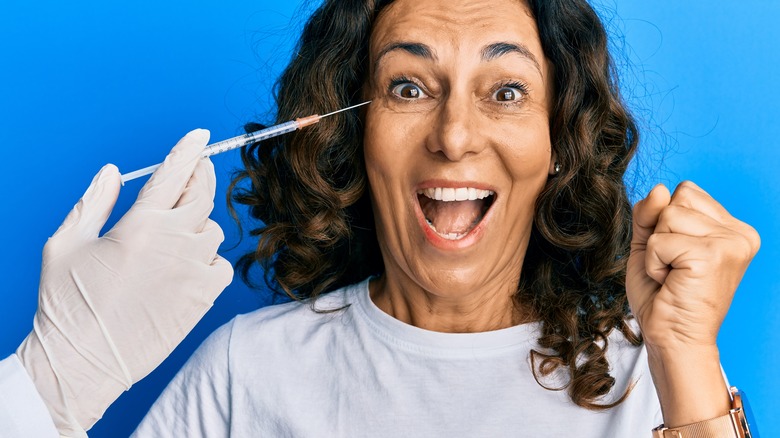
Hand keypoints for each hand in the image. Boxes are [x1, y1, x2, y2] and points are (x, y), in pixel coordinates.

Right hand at [16, 129, 233, 436]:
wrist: (84, 362)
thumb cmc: (67, 304)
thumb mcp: (65, 244)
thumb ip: (94, 202)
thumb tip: (113, 171)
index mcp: (140, 223)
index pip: (174, 173)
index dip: (188, 150)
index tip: (200, 136)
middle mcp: (175, 241)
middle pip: (204, 194)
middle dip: (202, 176)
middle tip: (197, 171)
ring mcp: (194, 270)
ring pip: (214, 231)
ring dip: (200, 225)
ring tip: (177, 234)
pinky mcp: (204, 298)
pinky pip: (222, 266)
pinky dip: (211, 261)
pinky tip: (190, 266)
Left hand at [626, 181, 759, 425]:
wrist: (671, 339)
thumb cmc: (662, 296)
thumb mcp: (650, 245)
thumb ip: (650, 214)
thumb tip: (659, 188)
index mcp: (731, 228)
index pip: (684, 192)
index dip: (664, 223)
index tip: (676, 257)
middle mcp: (739, 233)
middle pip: (677, 198)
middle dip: (661, 234)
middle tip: (673, 269)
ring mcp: (730, 243)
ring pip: (667, 216)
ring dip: (657, 250)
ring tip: (673, 276)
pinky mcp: (713, 255)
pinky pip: (660, 241)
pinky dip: (654, 263)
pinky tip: (671, 282)